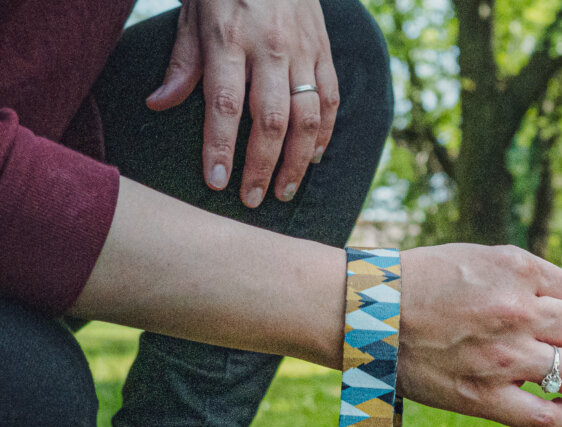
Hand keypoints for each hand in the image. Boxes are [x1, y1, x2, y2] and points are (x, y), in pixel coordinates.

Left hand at [146, 0, 338, 207]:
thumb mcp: (193, 12)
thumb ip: (182, 62)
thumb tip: (159, 105)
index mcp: (229, 37)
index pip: (225, 104)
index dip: (221, 147)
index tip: (217, 182)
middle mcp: (271, 47)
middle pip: (270, 119)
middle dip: (261, 165)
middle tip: (251, 199)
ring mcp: (303, 50)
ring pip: (306, 117)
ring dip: (297, 161)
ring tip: (284, 190)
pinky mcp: (324, 51)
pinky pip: (329, 101)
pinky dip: (323, 134)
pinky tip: (312, 157)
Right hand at [398, 245, 561, 426]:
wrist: (369, 311)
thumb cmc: (424, 283)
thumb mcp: (482, 260)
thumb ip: (528, 279)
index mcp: (519, 271)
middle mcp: (519, 312)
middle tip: (547, 346)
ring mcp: (505, 358)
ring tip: (551, 375)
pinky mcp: (484, 397)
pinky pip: (547, 418)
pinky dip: (557, 416)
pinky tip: (549, 407)